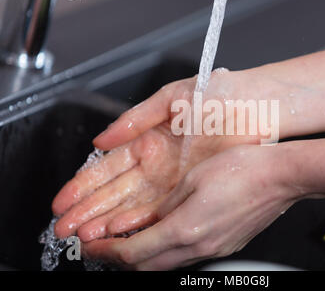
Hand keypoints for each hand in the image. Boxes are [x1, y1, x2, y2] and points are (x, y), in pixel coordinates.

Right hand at [52, 69, 269, 240]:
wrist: (256, 105)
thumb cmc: (218, 94)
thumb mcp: (171, 98)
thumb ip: (135, 118)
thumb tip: (102, 138)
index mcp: (146, 140)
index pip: (106, 168)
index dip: (82, 186)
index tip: (63, 202)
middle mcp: (156, 164)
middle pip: (114, 192)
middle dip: (87, 211)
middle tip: (64, 228)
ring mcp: (172, 180)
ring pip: (132, 205)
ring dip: (107, 221)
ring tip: (84, 236)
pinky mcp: (191, 189)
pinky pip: (159, 209)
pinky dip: (138, 222)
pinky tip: (118, 233)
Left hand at [82, 144, 306, 269]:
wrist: (282, 178)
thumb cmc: (244, 170)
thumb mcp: (194, 178)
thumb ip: (167, 203)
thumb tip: (151, 217)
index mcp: (186, 229)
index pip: (134, 252)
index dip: (107, 250)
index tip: (90, 244)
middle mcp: (199, 247)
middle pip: (146, 266)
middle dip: (118, 259)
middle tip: (101, 246)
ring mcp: (214, 249)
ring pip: (165, 264)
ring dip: (141, 257)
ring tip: (127, 242)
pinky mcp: (225, 245)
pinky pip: (185, 256)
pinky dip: (164, 252)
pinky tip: (162, 237)